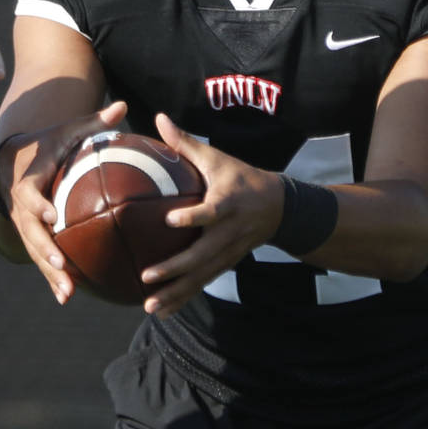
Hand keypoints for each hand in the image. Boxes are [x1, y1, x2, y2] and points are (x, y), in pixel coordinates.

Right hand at [0, 101, 128, 304]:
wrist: (12, 163)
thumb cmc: (48, 144)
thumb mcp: (67, 131)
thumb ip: (94, 122)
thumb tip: (122, 106)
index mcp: (28, 180)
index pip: (29, 194)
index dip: (37, 205)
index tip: (50, 215)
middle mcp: (22, 207)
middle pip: (29, 232)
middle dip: (44, 250)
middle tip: (61, 264)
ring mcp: (24, 225)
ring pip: (34, 252)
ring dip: (49, 274)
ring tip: (68, 293)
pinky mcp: (31, 237)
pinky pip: (40, 259)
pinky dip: (52, 279)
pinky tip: (67, 298)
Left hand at [138, 113, 283, 315]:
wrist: (280, 206)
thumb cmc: (239, 177)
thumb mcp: (216, 158)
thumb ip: (185, 142)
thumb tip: (158, 117)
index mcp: (227, 204)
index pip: (210, 212)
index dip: (193, 218)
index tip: (171, 221)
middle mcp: (229, 233)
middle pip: (202, 255)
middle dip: (175, 268)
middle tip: (147, 276)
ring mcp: (229, 252)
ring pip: (201, 277)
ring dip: (176, 293)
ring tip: (149, 305)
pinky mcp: (225, 264)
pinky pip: (202, 284)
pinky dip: (182, 299)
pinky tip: (159, 311)